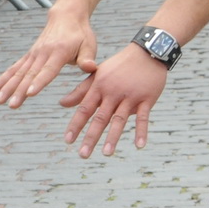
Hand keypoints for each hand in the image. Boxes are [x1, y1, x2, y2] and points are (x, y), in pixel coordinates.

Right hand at [0, 8, 96, 107]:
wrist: (66, 16)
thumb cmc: (80, 33)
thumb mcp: (89, 44)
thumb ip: (87, 58)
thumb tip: (90, 67)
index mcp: (59, 52)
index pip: (48, 70)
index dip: (39, 82)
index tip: (29, 93)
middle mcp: (43, 53)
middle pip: (29, 74)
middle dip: (19, 91)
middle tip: (11, 105)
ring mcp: (34, 54)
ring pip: (18, 72)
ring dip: (7, 87)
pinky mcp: (29, 56)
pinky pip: (14, 68)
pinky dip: (3, 78)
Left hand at [59, 42, 165, 157]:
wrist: (146, 53)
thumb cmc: (118, 66)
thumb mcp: (97, 75)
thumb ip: (80, 91)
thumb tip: (61, 104)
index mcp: (99, 87)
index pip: (84, 109)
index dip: (75, 125)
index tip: (68, 141)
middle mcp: (113, 93)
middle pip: (100, 118)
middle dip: (91, 137)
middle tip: (83, 154)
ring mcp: (130, 96)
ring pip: (119, 119)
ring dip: (113, 137)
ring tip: (106, 154)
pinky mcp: (147, 98)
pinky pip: (143, 117)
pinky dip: (141, 131)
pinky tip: (139, 145)